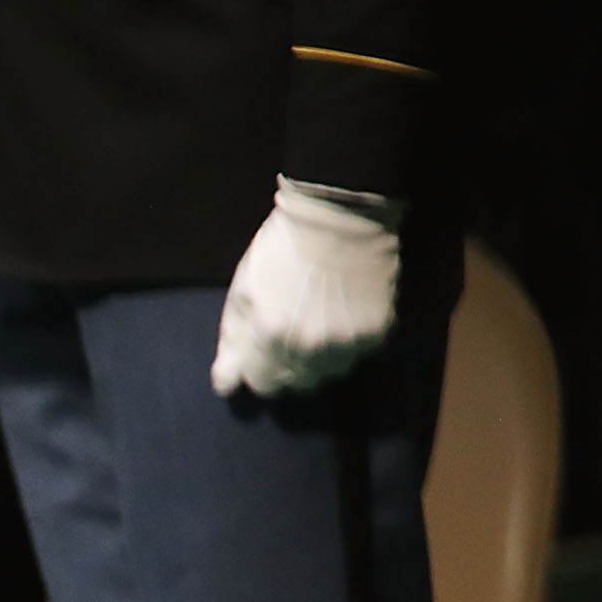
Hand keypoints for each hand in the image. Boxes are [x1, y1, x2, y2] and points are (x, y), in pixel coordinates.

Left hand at [209, 177, 400, 399]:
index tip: (262, 353)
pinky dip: (348, 343)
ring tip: (318, 325)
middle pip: (296, 384)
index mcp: (270, 336)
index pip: (262, 384)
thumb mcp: (243, 291)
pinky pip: (358, 355)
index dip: (259, 369)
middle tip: (290, 335)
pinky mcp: (377, 332)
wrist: (339, 216)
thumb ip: (233, 341)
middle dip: (288, 367)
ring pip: (329, 374)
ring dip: (320, 360)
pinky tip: (343, 315)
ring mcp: (346, 342)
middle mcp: (309, 347)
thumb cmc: (280, 250)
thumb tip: (225, 384)